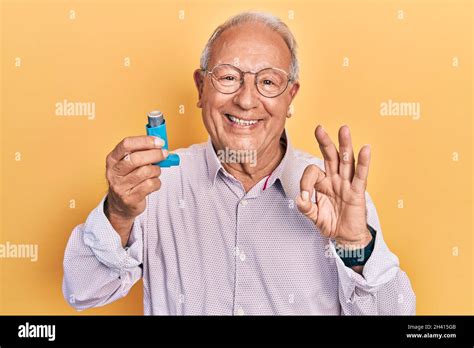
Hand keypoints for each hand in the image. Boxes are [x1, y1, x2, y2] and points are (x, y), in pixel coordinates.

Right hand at [105, 135, 167, 245]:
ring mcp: (120, 186)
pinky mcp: (129, 198)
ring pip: (146, 172)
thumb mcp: (129, 163)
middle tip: (164, 154)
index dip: (145, 141)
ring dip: (156, 170)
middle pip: (136, 158)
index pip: (127, 144)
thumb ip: (142, 152)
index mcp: (113, 159)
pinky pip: (150, 185)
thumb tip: (160, 145)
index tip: (159, 141)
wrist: (120, 205)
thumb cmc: (129, 179)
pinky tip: (154, 183)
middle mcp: (114, 172)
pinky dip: (157, 182)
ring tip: (156, 171)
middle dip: (155, 154)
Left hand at [296, 125, 371, 247]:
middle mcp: (335, 179)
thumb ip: (306, 208)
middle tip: (319, 128)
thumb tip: (300, 199)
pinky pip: (360, 175)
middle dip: (325, 142)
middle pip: (331, 156)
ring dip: (345, 145)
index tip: (305, 197)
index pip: (312, 172)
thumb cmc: (331, 223)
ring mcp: (346, 184)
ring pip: (346, 161)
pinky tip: (365, 149)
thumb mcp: (314, 216)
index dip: (305, 182)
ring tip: (344, 129)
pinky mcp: (357, 192)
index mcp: (322, 183)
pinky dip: (363, 162)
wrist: (345, 238)